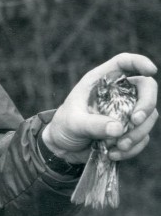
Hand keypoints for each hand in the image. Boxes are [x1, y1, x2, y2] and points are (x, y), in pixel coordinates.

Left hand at [42, 53, 157, 163]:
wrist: (63, 148)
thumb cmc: (64, 126)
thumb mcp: (73, 123)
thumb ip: (93, 124)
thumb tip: (119, 128)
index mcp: (100, 81)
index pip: (123, 62)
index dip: (139, 62)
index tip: (152, 70)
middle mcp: (116, 93)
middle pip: (146, 88)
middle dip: (146, 105)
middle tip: (135, 121)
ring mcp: (125, 111)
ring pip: (148, 116)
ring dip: (137, 133)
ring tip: (116, 146)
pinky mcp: (128, 130)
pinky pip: (143, 136)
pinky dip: (133, 147)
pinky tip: (113, 154)